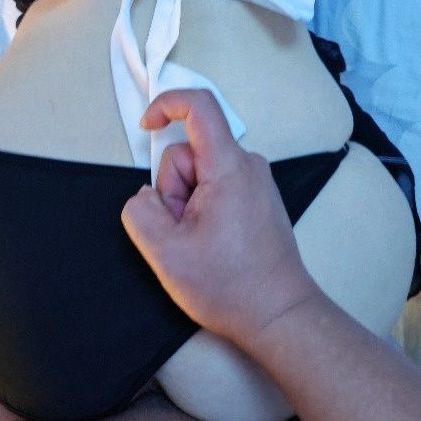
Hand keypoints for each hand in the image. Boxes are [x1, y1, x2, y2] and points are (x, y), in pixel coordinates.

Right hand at [121, 89, 319, 346]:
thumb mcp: (166, 253)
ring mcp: (255, 181)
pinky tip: (211, 243)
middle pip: (189, 152)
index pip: (199, 106)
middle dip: (172, 188)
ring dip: (186, 203)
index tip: (145, 126)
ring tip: (199, 243)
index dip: (166, 104)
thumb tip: (145, 196)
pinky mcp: (256, 197)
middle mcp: (248, 165)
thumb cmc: (229, 286)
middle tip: (182, 233)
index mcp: (229, 167)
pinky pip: (215, 187)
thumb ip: (140, 212)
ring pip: (199, 173)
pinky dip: (202, 209)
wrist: (280, 316)